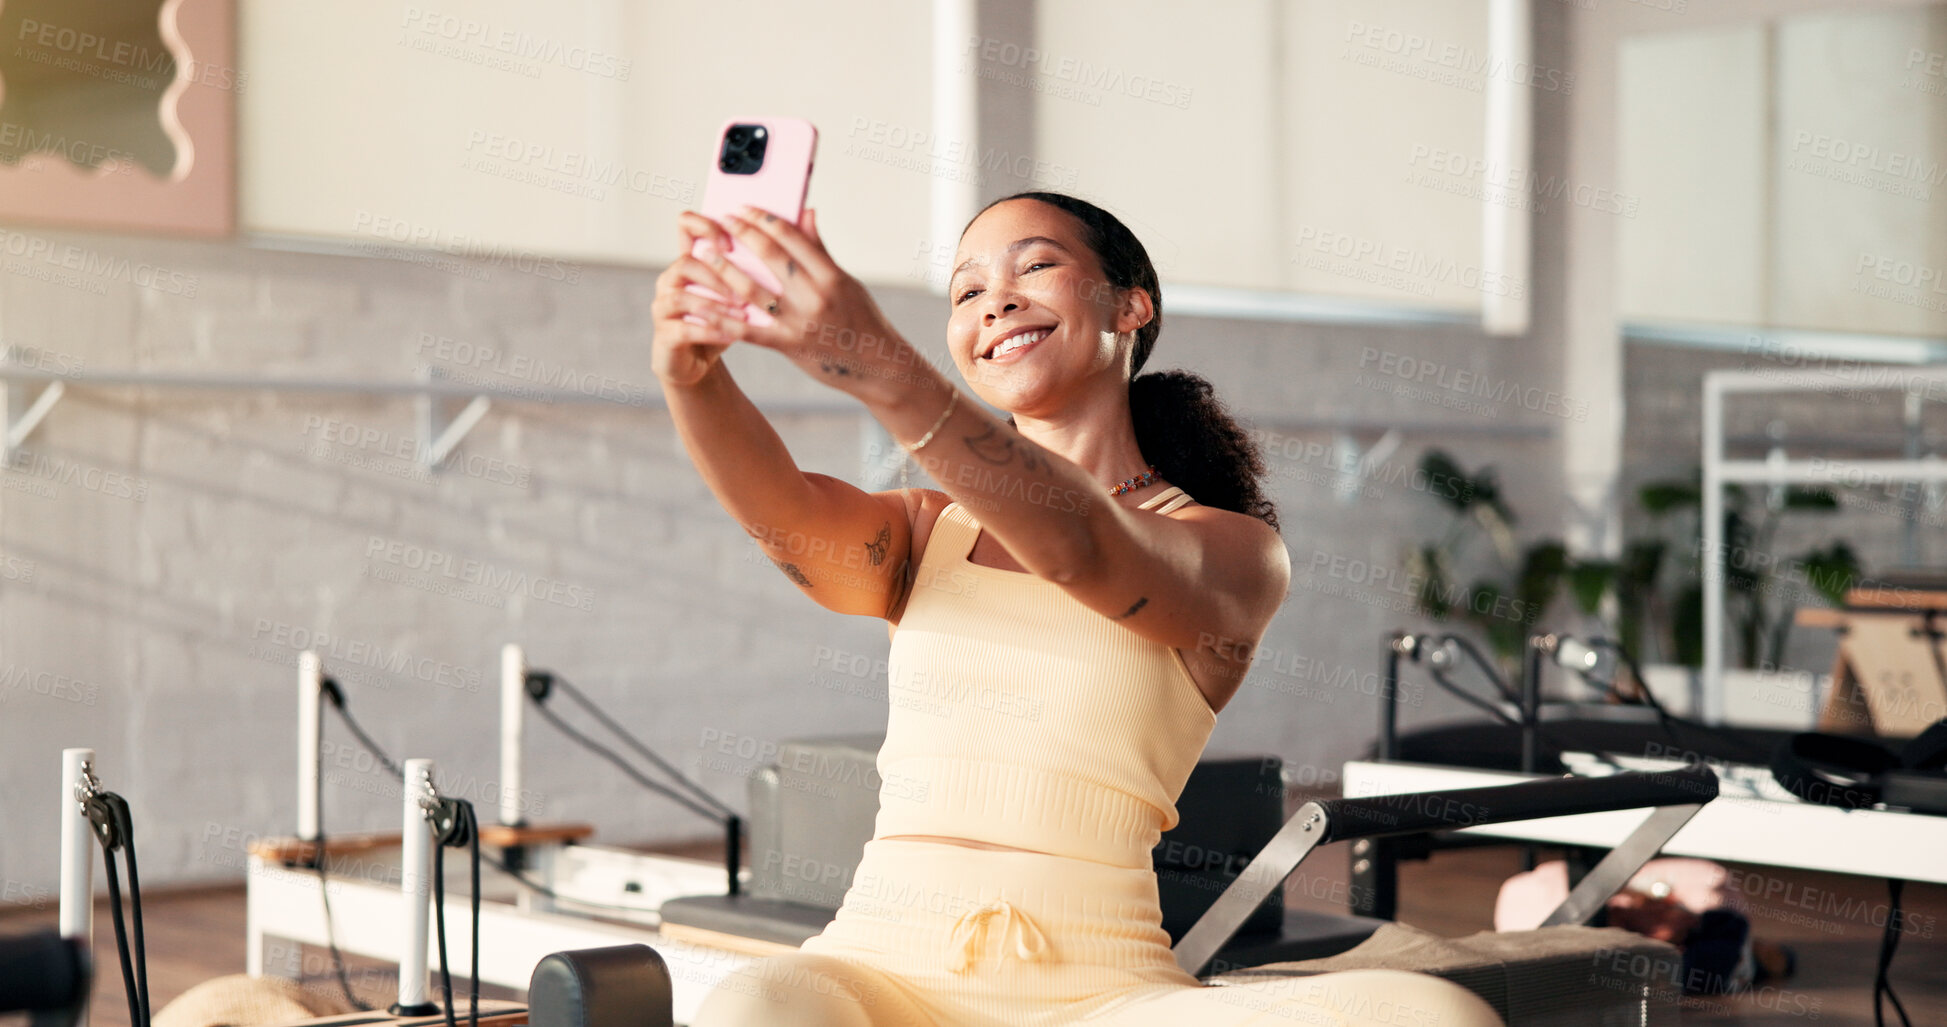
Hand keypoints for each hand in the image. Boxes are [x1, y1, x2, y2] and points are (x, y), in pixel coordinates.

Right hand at [649, 211, 759, 386]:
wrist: (698, 360)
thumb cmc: (727, 321)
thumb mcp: (746, 291)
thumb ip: (766, 260)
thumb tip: (806, 219)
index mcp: (691, 259)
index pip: (687, 224)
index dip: (706, 227)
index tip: (732, 243)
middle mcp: (671, 278)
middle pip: (687, 261)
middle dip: (719, 274)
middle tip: (747, 287)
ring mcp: (663, 306)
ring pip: (682, 296)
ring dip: (716, 303)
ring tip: (742, 312)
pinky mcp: (664, 335)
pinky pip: (684, 329)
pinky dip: (710, 330)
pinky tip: (732, 335)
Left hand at [708, 206, 929, 401]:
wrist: (877, 366)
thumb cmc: (863, 320)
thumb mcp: (847, 282)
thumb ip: (820, 250)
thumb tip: (806, 212)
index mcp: (830, 275)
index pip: (790, 236)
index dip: (762, 218)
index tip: (744, 208)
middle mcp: (814, 296)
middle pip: (768, 256)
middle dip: (740, 235)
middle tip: (720, 222)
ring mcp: (800, 322)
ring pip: (751, 290)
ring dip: (723, 270)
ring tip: (705, 255)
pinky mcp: (787, 345)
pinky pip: (747, 330)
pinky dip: (722, 318)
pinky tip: (702, 307)